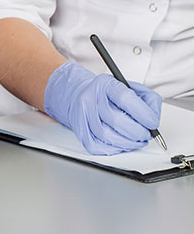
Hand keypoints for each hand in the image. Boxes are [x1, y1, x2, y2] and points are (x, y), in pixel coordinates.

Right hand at [44, 61, 161, 154]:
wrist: (81, 96)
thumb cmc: (109, 94)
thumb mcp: (130, 87)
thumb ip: (147, 99)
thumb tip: (154, 118)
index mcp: (105, 84)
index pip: (125, 98)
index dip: (143, 113)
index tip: (152, 123)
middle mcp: (90, 97)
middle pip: (116, 120)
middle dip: (137, 132)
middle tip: (146, 135)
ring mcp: (81, 114)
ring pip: (106, 136)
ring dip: (127, 143)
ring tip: (136, 141)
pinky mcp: (78, 129)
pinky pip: (96, 146)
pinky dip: (113, 149)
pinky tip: (121, 144)